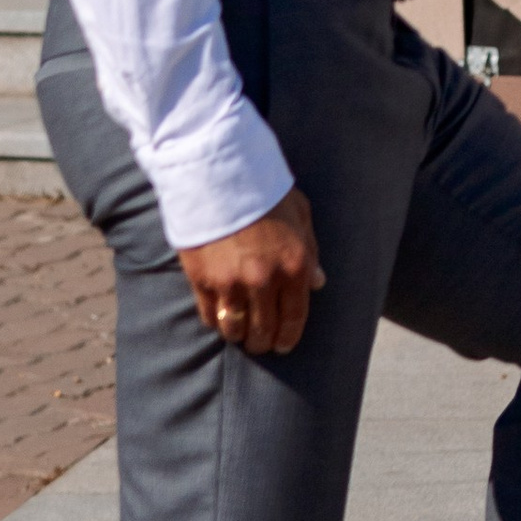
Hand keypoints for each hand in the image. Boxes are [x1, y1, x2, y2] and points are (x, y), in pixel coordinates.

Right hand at [179, 191, 324, 357]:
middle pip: (263, 329)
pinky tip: (219, 320)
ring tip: (239, 334)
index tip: (283, 346)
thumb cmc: (264, 190)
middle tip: (260, 343)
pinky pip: (210, 315)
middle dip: (263, 341)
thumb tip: (318, 283)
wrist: (217, 175)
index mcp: (295, 265)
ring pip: (235, 328)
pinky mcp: (202, 280)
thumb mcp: (300, 214)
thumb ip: (311, 251)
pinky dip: (216, 322)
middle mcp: (264, 280)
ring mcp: (231, 283)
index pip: (294, 317)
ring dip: (238, 336)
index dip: (288, 337)